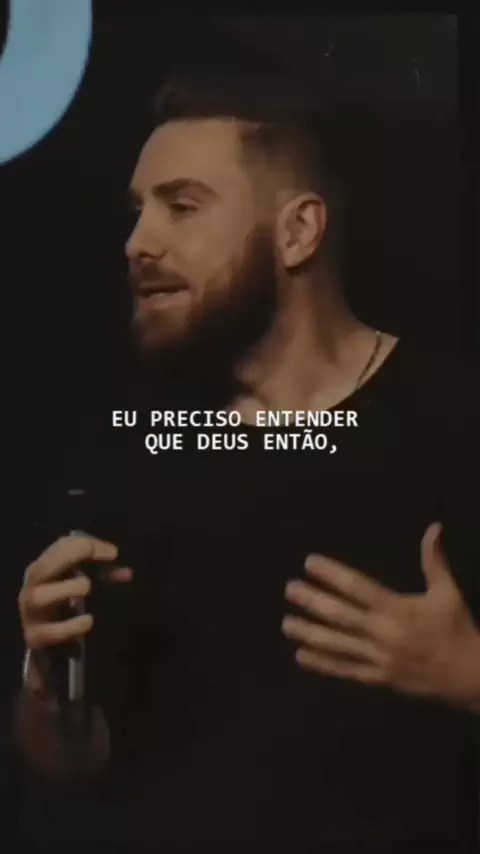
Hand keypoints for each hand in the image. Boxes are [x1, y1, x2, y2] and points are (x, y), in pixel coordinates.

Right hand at [19, 534, 131, 651]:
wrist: (44, 638)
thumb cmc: (64, 602)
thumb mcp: (82, 583)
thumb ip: (105, 575)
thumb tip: (127, 573)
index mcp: (45, 567)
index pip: (61, 546)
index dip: (87, 545)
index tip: (114, 553)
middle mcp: (32, 586)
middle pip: (40, 567)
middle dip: (66, 559)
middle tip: (95, 560)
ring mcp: (30, 612)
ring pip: (38, 597)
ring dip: (65, 589)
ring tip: (87, 588)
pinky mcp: (35, 637)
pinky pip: (47, 632)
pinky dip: (69, 626)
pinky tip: (88, 620)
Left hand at [283, 522, 479, 709]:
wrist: (470, 676)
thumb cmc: (456, 629)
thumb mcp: (447, 592)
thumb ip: (434, 561)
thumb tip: (433, 527)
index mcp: (397, 608)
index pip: (357, 587)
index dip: (332, 574)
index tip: (310, 563)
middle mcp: (383, 632)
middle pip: (340, 615)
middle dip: (312, 601)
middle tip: (290, 589)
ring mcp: (378, 658)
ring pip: (337, 644)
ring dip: (309, 633)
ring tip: (286, 623)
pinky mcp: (378, 678)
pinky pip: (345, 669)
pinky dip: (322, 664)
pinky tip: (301, 655)